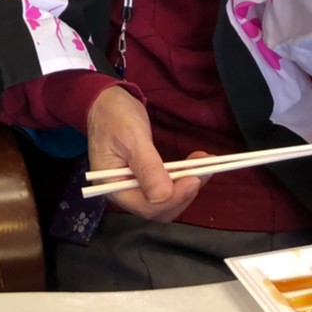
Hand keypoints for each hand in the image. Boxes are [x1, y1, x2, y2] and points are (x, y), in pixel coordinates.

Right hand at [85, 86, 209, 221]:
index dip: (173, 198)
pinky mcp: (145, 179)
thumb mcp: (132, 138)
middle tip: (203, 169)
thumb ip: (147, 168)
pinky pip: (167, 188)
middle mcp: (124, 193)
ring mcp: (135, 187)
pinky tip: (196, 164)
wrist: (106, 102)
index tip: (194, 178)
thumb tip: (163, 197)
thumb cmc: (115, 116)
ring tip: (205, 163)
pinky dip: (184, 179)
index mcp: (113, 187)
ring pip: (167, 200)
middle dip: (184, 193)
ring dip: (188, 186)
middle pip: (159, 209)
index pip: (147, 207)